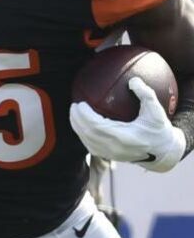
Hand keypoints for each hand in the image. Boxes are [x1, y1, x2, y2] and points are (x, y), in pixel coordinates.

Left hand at [69, 78, 185, 171]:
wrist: (163, 152)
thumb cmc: (159, 130)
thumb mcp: (157, 111)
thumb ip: (146, 94)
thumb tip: (133, 80)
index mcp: (124, 137)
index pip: (97, 126)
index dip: (85, 116)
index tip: (80, 103)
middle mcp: (114, 148)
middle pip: (87, 133)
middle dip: (76, 119)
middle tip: (74, 105)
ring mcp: (110, 154)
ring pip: (86, 141)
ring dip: (77, 126)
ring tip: (74, 113)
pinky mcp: (109, 156)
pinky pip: (90, 146)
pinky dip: (83, 134)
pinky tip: (80, 124)